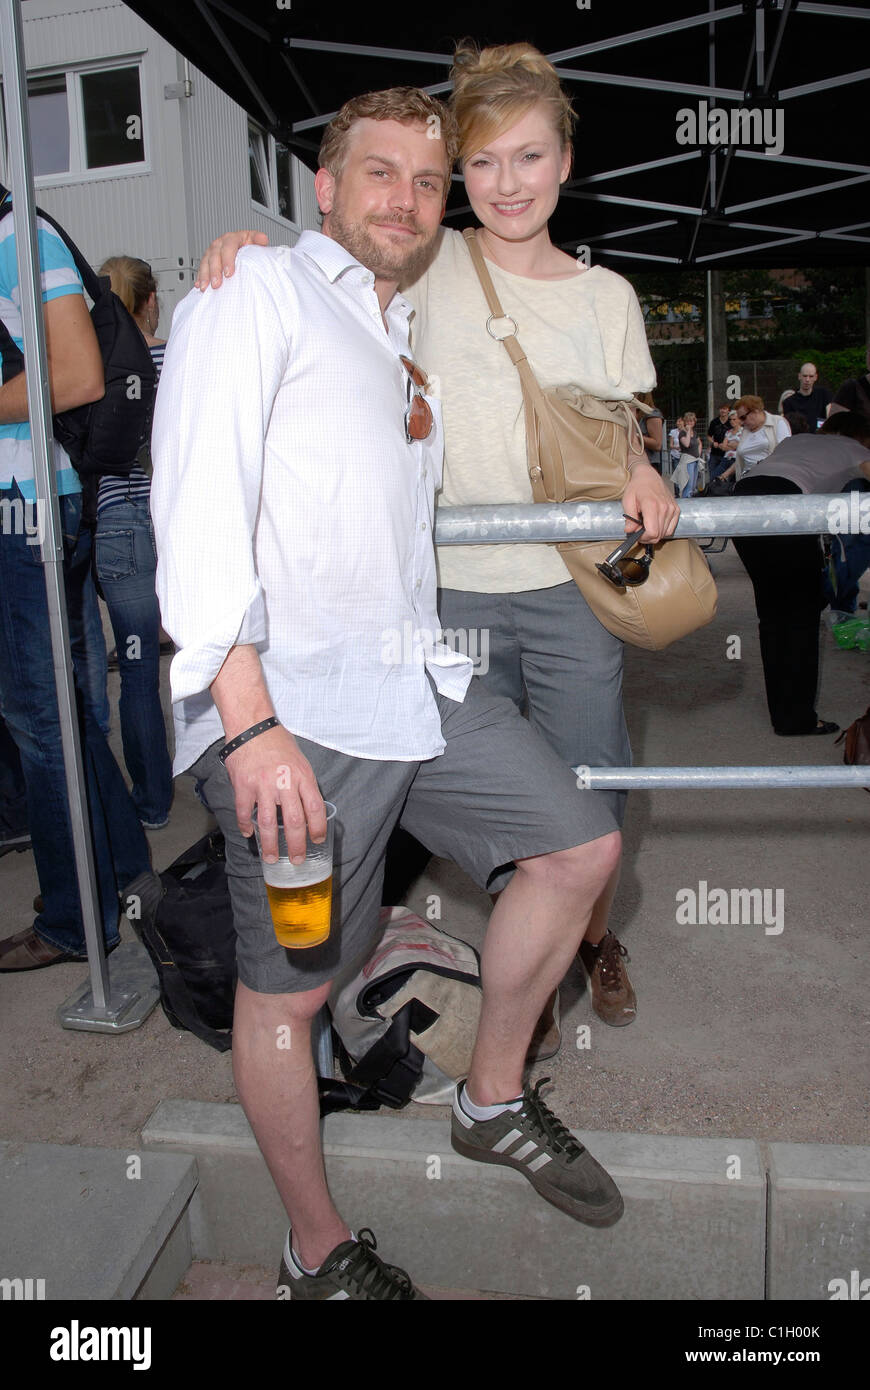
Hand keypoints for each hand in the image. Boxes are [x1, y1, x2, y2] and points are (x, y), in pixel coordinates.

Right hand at [195, 230, 268, 290]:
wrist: (241, 249)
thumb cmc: (248, 246)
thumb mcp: (254, 241)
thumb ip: (258, 240)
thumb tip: (263, 239)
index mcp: (232, 238)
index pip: (228, 247)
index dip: (227, 260)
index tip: (229, 273)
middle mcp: (220, 243)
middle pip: (214, 256)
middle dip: (215, 271)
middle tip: (216, 284)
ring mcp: (211, 251)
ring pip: (205, 262)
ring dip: (204, 276)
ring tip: (205, 287)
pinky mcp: (206, 260)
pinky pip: (201, 268)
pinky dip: (199, 277)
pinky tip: (199, 285)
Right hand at [223, 724, 325, 863]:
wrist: (252, 727)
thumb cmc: (278, 743)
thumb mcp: (300, 761)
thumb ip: (304, 784)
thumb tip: (309, 810)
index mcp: (303, 775)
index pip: (315, 808)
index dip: (318, 828)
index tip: (317, 841)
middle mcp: (285, 782)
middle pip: (294, 821)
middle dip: (297, 845)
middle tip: (297, 859)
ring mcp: (263, 784)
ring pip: (267, 822)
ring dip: (270, 844)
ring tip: (272, 858)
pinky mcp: (244, 785)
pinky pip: (244, 811)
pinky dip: (245, 826)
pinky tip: (248, 834)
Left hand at [623, 461, 680, 542]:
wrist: (648, 476)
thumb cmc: (637, 486)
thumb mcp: (628, 501)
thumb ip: (629, 518)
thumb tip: (630, 531)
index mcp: (652, 505)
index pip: (652, 532)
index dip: (643, 538)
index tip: (636, 534)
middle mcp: (665, 508)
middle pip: (658, 535)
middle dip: (647, 537)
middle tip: (639, 531)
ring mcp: (672, 509)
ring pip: (665, 533)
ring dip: (655, 533)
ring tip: (646, 526)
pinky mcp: (676, 510)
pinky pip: (671, 528)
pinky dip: (663, 530)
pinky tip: (655, 524)